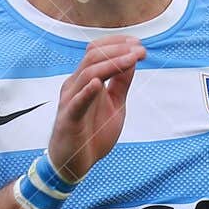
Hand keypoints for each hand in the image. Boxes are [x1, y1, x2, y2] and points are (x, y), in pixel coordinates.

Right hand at [47, 36, 145, 181]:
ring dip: (111, 64)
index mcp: (85, 80)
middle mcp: (75, 86)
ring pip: (87, 74)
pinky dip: (87, 92)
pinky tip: (99, 84)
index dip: (117, 44)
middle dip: (118, 50)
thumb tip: (132, 60)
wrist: (75, 164)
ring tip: (131, 60)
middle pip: (92, 57)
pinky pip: (76, 103)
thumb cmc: (92, 133)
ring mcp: (70, 102)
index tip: (139, 45)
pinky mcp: (68, 120)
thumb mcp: (115, 104)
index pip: (96, 50)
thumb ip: (122, 83)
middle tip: (140, 50)